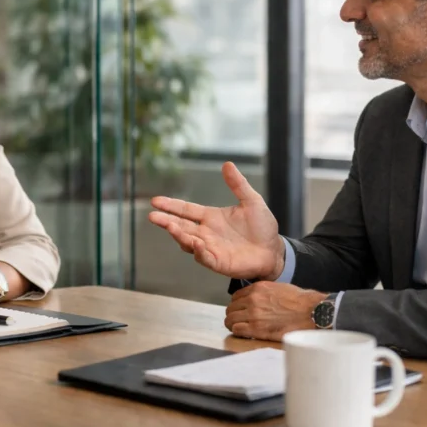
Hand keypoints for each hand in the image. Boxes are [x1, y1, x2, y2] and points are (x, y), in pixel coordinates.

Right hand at [148, 162, 284, 279]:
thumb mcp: (251, 201)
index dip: (171, 205)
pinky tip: (196, 244)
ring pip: (188, 242)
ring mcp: (211, 248)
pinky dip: (199, 251)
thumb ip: (238, 184)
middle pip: (181, 226)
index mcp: (211, 217)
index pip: (186, 210)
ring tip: (170, 227)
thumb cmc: (262, 227)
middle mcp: (206, 233)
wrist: (274, 250)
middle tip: (152, 216)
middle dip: (166, 221)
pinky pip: (205, 257)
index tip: (155, 201)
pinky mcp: (219, 262)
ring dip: (179, 235)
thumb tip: (227, 164)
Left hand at [224, 282, 325, 340]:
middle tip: (239, 321)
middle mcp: (252, 300)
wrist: (310, 311)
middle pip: (230, 309)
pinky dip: (238, 332)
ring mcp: (253, 314)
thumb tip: (258, 299)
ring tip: (240, 328)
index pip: (236, 297)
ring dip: (233, 324)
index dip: (237, 305)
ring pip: (230, 320)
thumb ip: (263, 292)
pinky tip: (245, 334)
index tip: (240, 310)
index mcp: (257, 288)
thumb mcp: (278, 287)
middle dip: (233, 315)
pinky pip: (237, 330)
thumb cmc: (300, 301)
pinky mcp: (257, 328)